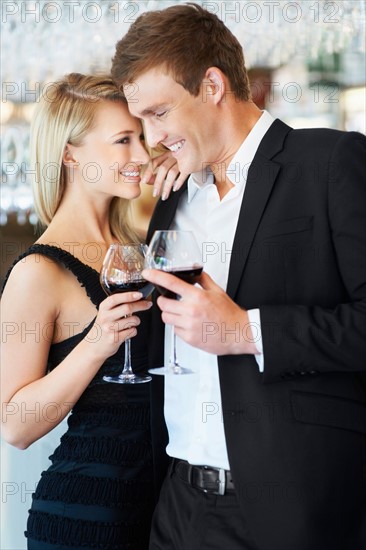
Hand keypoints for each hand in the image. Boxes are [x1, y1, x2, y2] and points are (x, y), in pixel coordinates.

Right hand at [90, 292, 151, 360]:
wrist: (94, 346)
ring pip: (132, 320)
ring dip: (137, 321)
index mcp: (104, 308)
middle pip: (127, 308)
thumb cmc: (103, 327)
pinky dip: (133, 330)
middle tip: (147, 304)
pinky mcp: (114, 338)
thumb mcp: (106, 313)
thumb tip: (136, 298)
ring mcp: (109, 328)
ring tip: (132, 322)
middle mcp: (105, 317)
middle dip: (141, 305)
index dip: (129, 295)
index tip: (139, 294)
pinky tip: (127, 331)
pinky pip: (132, 331)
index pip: (116, 298)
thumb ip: (118, 306)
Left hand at [142, 151, 186, 199]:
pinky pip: (183, 174)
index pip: (155, 162)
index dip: (149, 171)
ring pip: (172, 173)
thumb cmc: (183, 159)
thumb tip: (148, 181)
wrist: (199, 152)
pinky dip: (178, 182)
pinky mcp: (190, 165)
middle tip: (155, 193)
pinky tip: (175, 189)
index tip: (144, 181)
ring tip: (164, 196)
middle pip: (163, 169)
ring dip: (167, 186)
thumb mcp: (171, 163)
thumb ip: (160, 172)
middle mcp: (174, 156)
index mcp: (167, 154)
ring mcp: (182, 160)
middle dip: (158, 182)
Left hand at [142, 270, 258, 354]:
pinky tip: (189, 325)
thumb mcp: (217, 291)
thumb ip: (203, 280)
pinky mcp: (189, 338)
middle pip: (163, 304)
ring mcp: (189, 325)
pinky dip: (178, 327)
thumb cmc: (229, 314)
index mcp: (197, 296)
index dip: (156, 276)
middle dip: (165, 301)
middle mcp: (191, 311)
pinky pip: (174, 330)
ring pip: (166, 318)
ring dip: (170, 314)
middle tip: (171, 301)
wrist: (238, 333)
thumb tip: (194, 272)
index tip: (148, 273)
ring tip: (182, 314)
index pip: (171, 283)